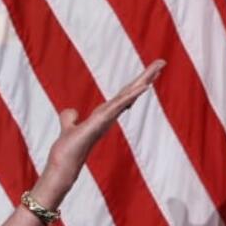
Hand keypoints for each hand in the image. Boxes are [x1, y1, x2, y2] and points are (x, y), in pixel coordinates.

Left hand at [32, 61, 165, 206]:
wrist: (63, 163)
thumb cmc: (69, 148)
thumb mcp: (69, 125)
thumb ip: (70, 118)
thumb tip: (72, 111)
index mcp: (104, 114)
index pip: (123, 95)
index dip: (136, 84)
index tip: (149, 74)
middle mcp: (109, 115)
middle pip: (131, 92)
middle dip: (146, 77)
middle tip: (162, 62)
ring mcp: (107, 118)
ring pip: (129, 96)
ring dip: (143, 81)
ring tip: (158, 67)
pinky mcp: (101, 122)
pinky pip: (119, 106)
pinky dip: (132, 96)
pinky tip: (143, 87)